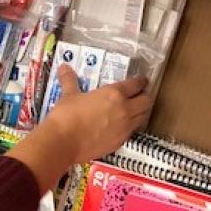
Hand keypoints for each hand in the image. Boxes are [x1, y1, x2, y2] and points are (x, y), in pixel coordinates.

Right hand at [7, 65, 151, 192]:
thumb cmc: (67, 115)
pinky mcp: (119, 142)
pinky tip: (120, 127)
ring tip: (133, 111)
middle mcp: (124, 110)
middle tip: (138, 96)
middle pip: (146, 101)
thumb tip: (63, 68)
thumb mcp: (69, 95)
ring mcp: (124, 128)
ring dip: (140, 113)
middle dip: (144, 97)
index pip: (136, 84)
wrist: (63, 143)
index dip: (140, 81)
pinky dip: (130, 127)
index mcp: (114, 94)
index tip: (141, 80)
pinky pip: (131, 132)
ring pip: (143, 118)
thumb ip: (69, 80)